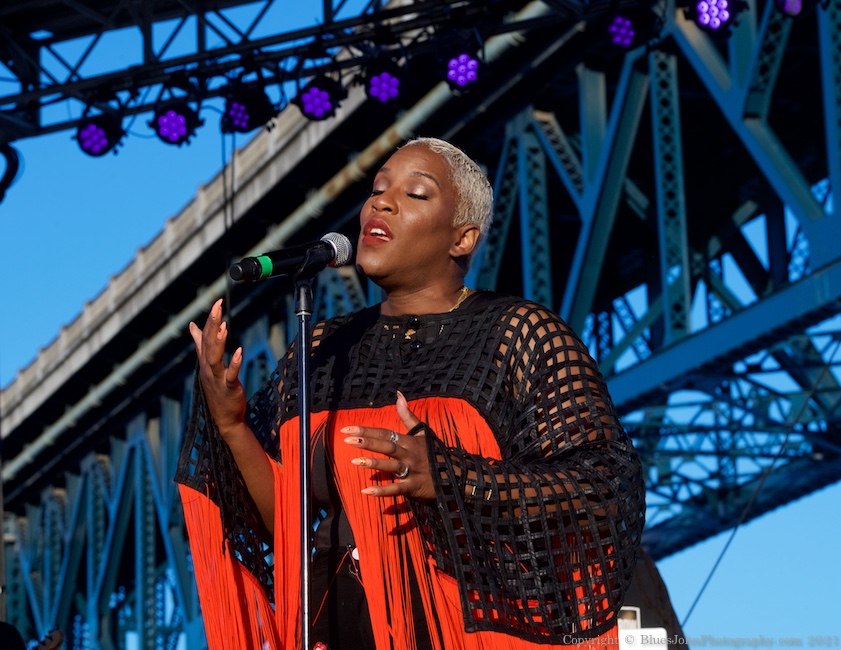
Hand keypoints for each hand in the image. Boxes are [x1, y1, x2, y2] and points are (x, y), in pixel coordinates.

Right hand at [188, 298, 246, 437]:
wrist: (225, 418)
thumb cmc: (217, 390)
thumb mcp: (207, 366)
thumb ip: (200, 345)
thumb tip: (192, 326)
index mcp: (204, 361)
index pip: (205, 337)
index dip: (210, 320)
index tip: (217, 302)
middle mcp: (208, 368)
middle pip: (208, 344)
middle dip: (212, 324)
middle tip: (217, 306)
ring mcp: (217, 379)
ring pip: (215, 359)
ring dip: (218, 342)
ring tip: (223, 326)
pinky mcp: (228, 389)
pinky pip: (230, 375)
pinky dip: (234, 363)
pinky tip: (240, 351)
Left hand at [342, 391, 434, 499]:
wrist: (456, 475)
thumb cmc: (435, 453)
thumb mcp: (423, 433)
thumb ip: (408, 415)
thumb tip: (398, 395)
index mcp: (409, 441)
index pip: (385, 433)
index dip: (366, 430)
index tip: (347, 428)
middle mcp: (410, 454)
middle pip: (387, 446)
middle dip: (368, 441)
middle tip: (347, 439)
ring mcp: (412, 470)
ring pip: (392, 465)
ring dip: (374, 463)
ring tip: (355, 461)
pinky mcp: (414, 487)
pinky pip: (397, 489)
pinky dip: (383, 490)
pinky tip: (366, 491)